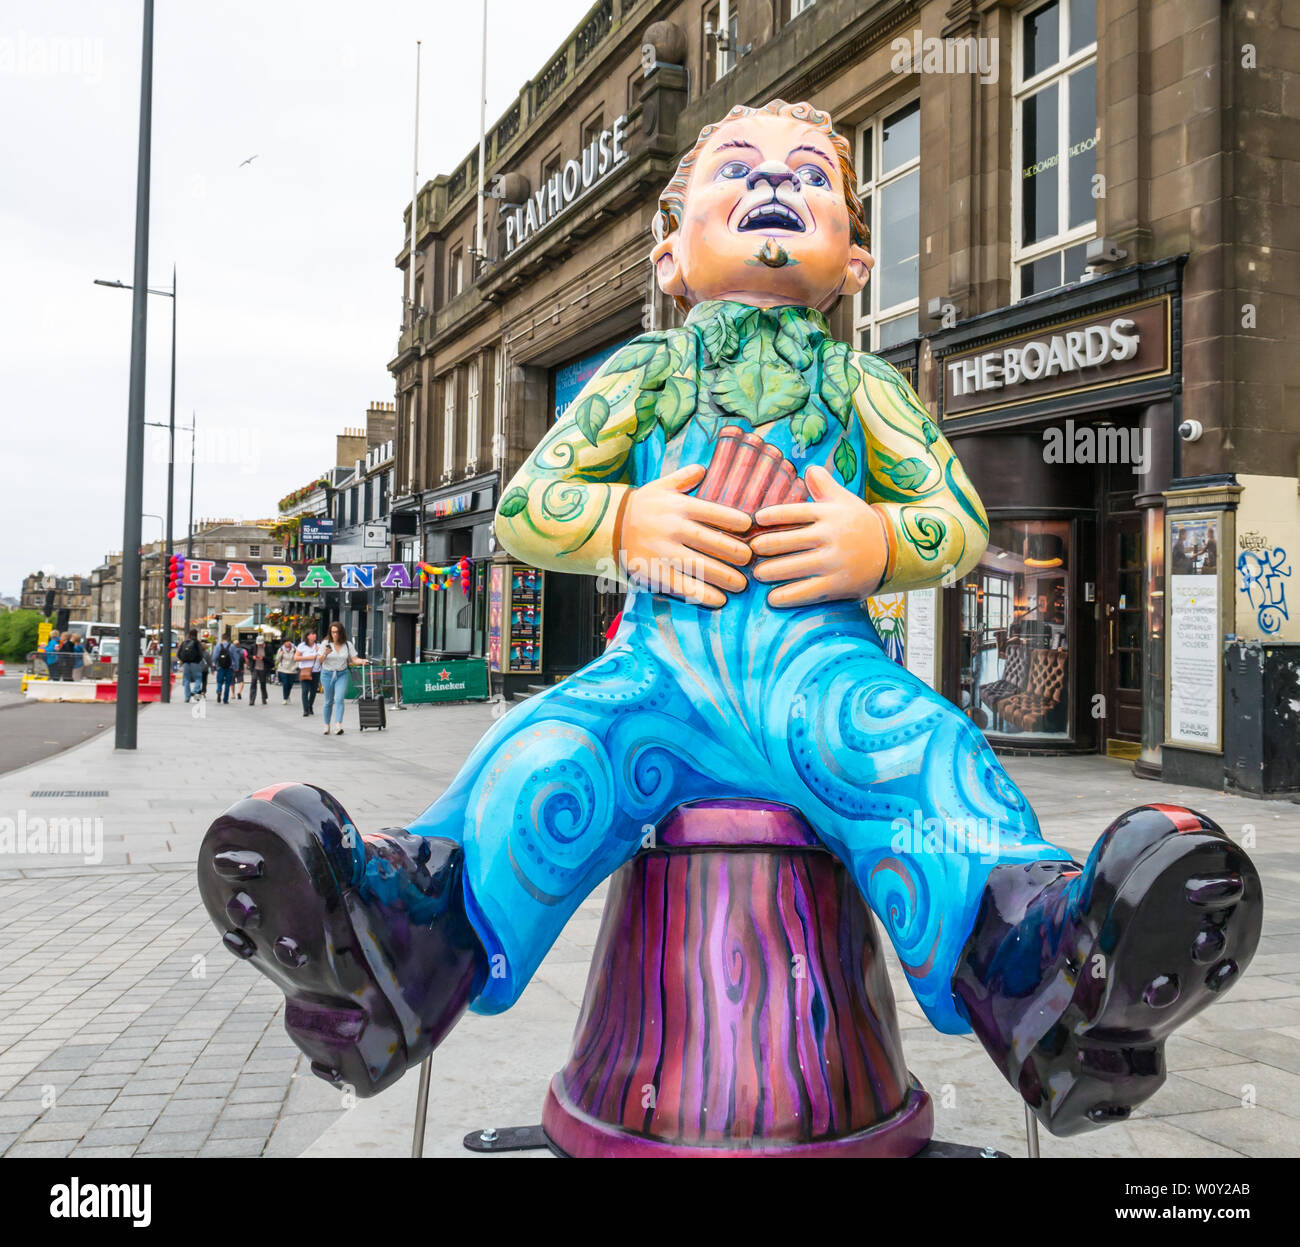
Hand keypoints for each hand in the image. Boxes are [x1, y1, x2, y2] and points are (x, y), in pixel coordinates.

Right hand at [619, 464, 752, 607]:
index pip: (714, 512)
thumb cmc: (641, 506)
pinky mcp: (654, 572)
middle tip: (750, 561)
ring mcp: (663, 551)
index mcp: (679, 506)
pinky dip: (703, 594)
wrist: (607, 527)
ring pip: (701, 566)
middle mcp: (673, 527)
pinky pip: (683, 585)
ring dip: (725, 577)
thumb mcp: (660, 486)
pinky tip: (719, 601)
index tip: (748, 528)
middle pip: (712, 542)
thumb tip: (703, 468)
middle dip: (736, 553)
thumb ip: (683, 478)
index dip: (735, 521)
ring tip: (741, 585)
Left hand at [751, 465, 887, 607]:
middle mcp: (830, 536)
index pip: (795, 511)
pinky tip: (772, 599)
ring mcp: (834, 561)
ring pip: (795, 567)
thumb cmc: (858, 523)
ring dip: (771, 572)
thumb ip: (825, 484)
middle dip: (765, 546)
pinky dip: (788, 596)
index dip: (773, 515)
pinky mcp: (838, 583)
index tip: (757, 519)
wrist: (890, 550)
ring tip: (756, 574)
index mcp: (829, 513)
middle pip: (790, 540)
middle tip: (750, 551)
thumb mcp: (844, 500)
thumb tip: (809, 468)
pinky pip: (808, 591)